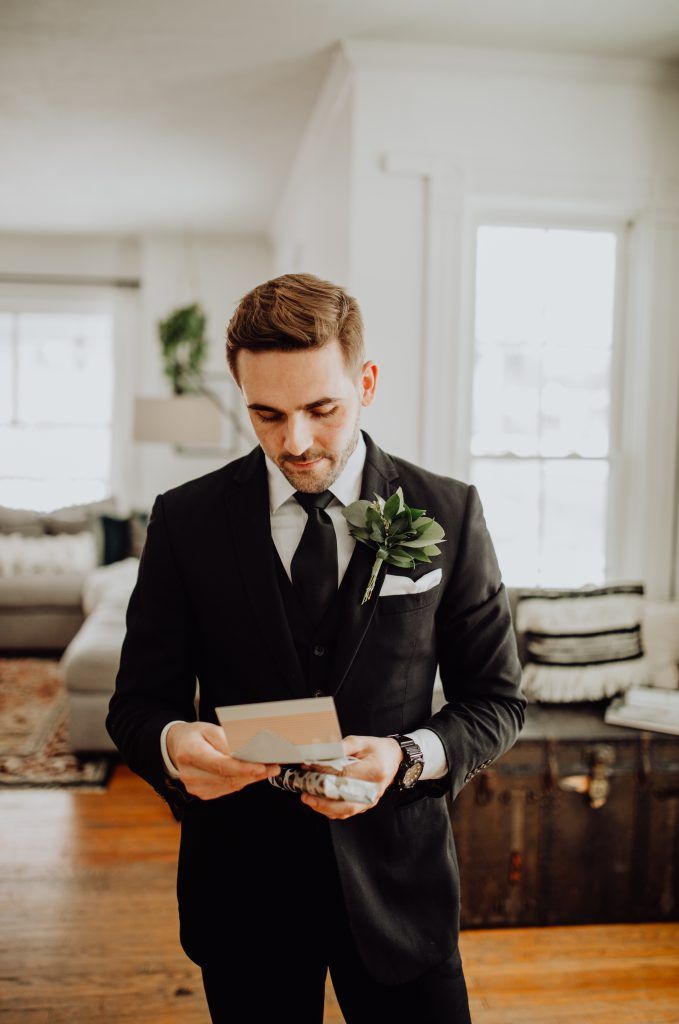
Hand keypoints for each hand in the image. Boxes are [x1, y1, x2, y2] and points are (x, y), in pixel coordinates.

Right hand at [166, 722, 280, 800]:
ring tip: (267, 770)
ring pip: (229, 786)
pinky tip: (251, 775)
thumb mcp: (210, 729)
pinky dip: (241, 782)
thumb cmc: (196, 735)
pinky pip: (226, 790)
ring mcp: (193, 786)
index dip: (242, 768)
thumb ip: (228, 741)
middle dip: (253, 774)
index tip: (261, 766)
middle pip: (227, 778)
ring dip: (250, 779)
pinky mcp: (200, 793)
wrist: (179, 746)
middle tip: (272, 767)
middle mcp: (189, 773)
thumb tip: (247, 752)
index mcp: (189, 752)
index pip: (220, 764)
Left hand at [298, 734, 402, 819]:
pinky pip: (348, 812)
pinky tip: (320, 804)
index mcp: (374, 770)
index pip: (345, 776)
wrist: (393, 757)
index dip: (324, 774)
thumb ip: (340, 748)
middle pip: (345, 801)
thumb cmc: (377, 749)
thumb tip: (320, 756)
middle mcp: (373, 788)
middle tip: (306, 795)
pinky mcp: (367, 804)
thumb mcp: (359, 741)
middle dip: (322, 800)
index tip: (308, 770)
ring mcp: (371, 799)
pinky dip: (332, 810)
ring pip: (345, 810)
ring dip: (325, 808)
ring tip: (309, 799)